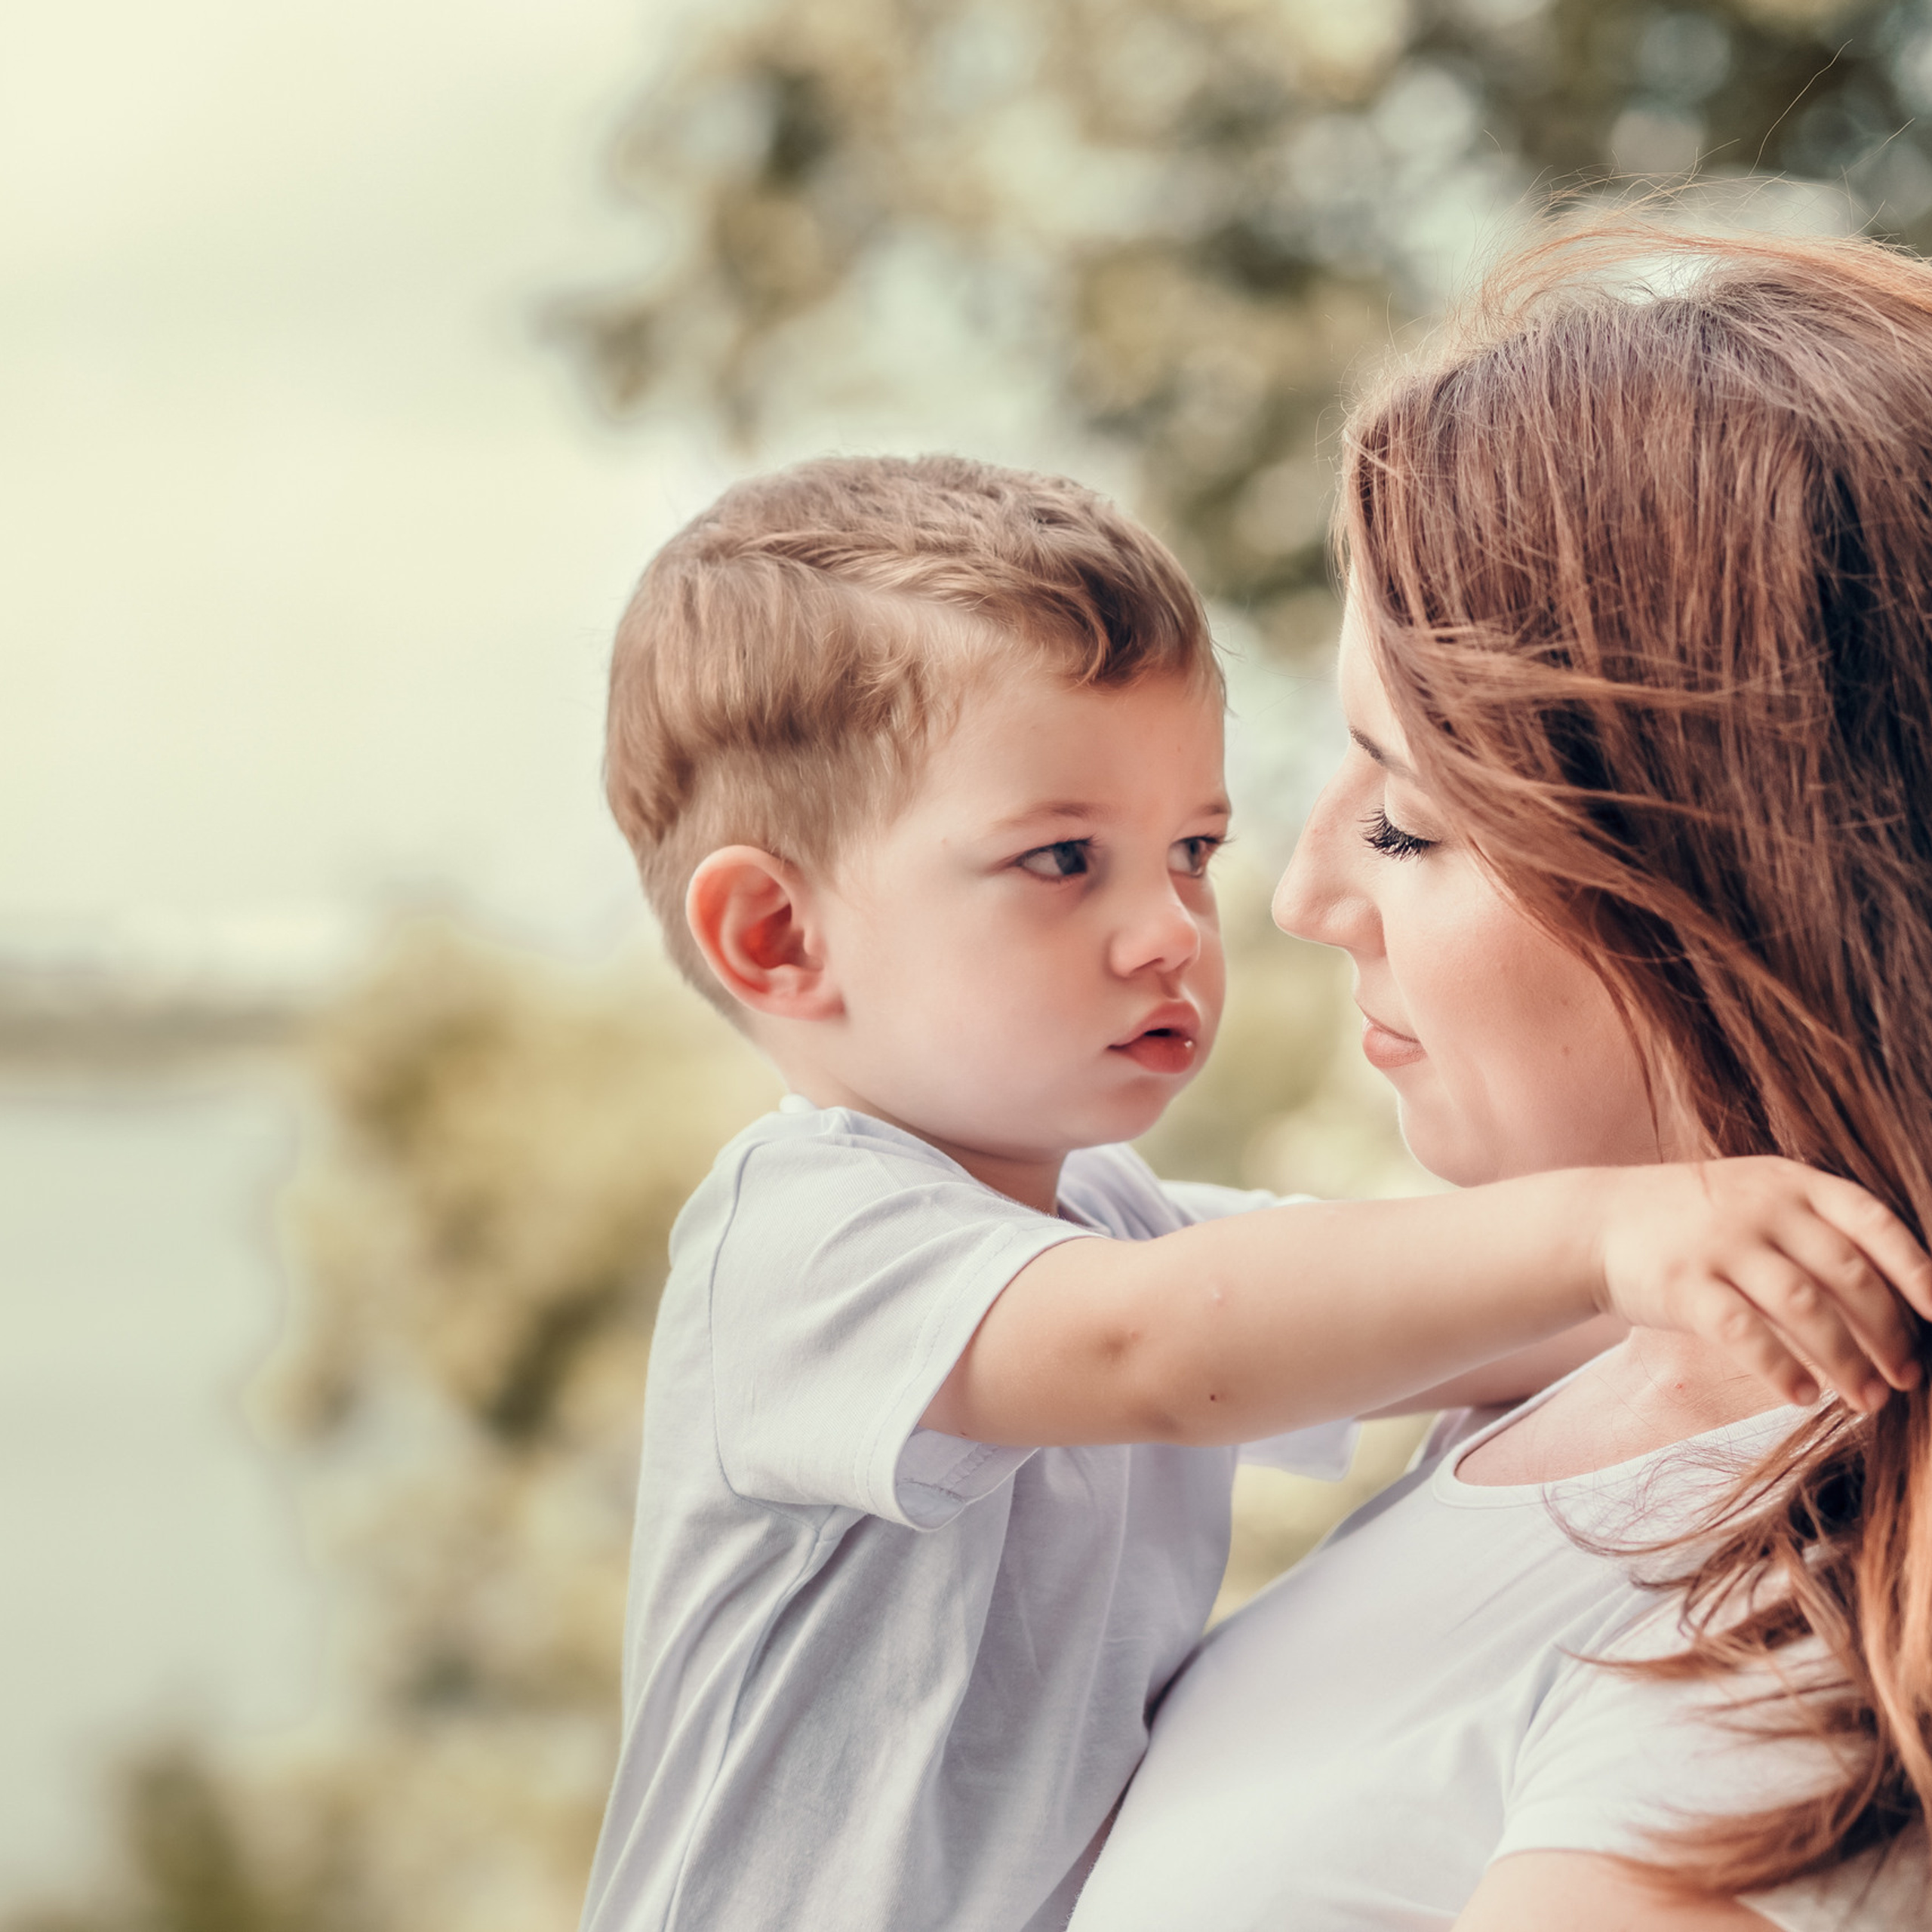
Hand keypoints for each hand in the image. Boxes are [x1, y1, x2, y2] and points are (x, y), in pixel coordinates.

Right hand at [1593, 1158, 1931, 1412]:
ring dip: (1846, 1363)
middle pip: (1847, 1276)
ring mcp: (1719, 1244)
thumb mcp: (1756, 1201)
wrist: (1594, 1222)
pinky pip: (1745, 1335)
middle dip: (1888, 1335)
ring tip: (1866, 1402)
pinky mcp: (1682, 1284)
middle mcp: (1760, 1208)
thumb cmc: (1692, 1222)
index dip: (1916, 1270)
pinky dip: (1781, 1371)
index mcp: (1789, 1182)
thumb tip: (1897, 1303)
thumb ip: (1816, 1233)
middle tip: (1907, 1379)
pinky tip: (1801, 1397)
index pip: (1873, 1221)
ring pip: (1806, 1310)